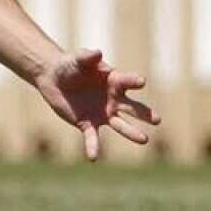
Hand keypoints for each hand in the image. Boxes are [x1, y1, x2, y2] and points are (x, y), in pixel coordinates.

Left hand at [34, 48, 160, 160]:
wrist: (54, 78)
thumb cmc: (70, 65)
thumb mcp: (77, 59)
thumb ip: (87, 57)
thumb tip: (97, 53)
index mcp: (114, 81)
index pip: (127, 81)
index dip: (133, 80)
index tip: (140, 81)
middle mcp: (113, 100)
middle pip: (133, 108)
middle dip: (144, 114)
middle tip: (157, 119)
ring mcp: (102, 114)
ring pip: (120, 125)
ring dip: (131, 132)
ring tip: (144, 139)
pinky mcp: (87, 123)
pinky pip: (92, 137)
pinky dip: (93, 147)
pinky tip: (93, 157)